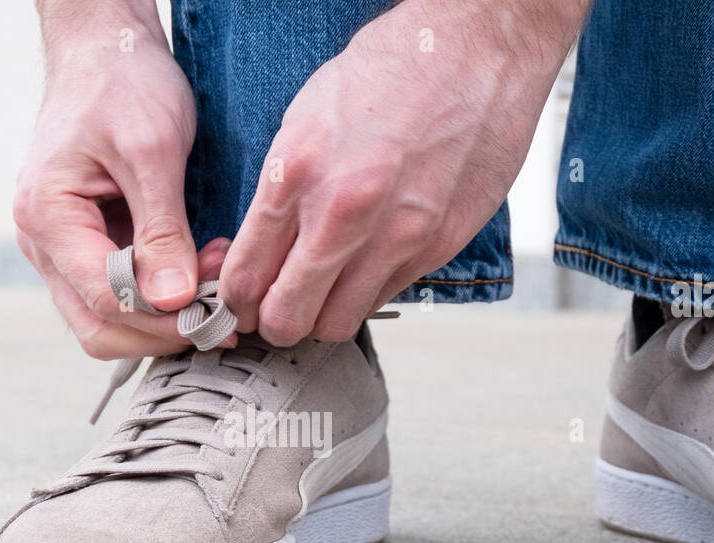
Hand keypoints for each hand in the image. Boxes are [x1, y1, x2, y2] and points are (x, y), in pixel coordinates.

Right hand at [14, 1, 233, 358]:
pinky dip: (161, 296)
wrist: (105, 49)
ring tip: (215, 283)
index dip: (165, 320)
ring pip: (109, 320)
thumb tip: (173, 302)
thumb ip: (163, 230)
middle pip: (100, 327)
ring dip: (165, 317)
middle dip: (164, 329)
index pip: (106, 300)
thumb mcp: (152, 150)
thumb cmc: (122, 82)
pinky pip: (120, 294)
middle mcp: (43, 242)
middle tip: (222, 310)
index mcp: (47, 216)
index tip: (218, 314)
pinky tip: (199, 269)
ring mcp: (61, 248)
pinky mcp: (86, 246)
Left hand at [220, 0, 589, 345]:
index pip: (244, 279)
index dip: (235, 304)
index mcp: (296, 175)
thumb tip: (263, 248)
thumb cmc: (392, 69)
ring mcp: (394, 236)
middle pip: (286, 318)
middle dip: (273, 322)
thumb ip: (282, 191)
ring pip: (337, 324)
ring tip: (324, 293)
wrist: (477, 46)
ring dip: (322, 317)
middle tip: (277, 310)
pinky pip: (385, 298)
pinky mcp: (437, 245)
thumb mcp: (306, 119)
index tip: (239, 304)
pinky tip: (368, 265)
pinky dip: (368, 293)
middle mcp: (342, 214)